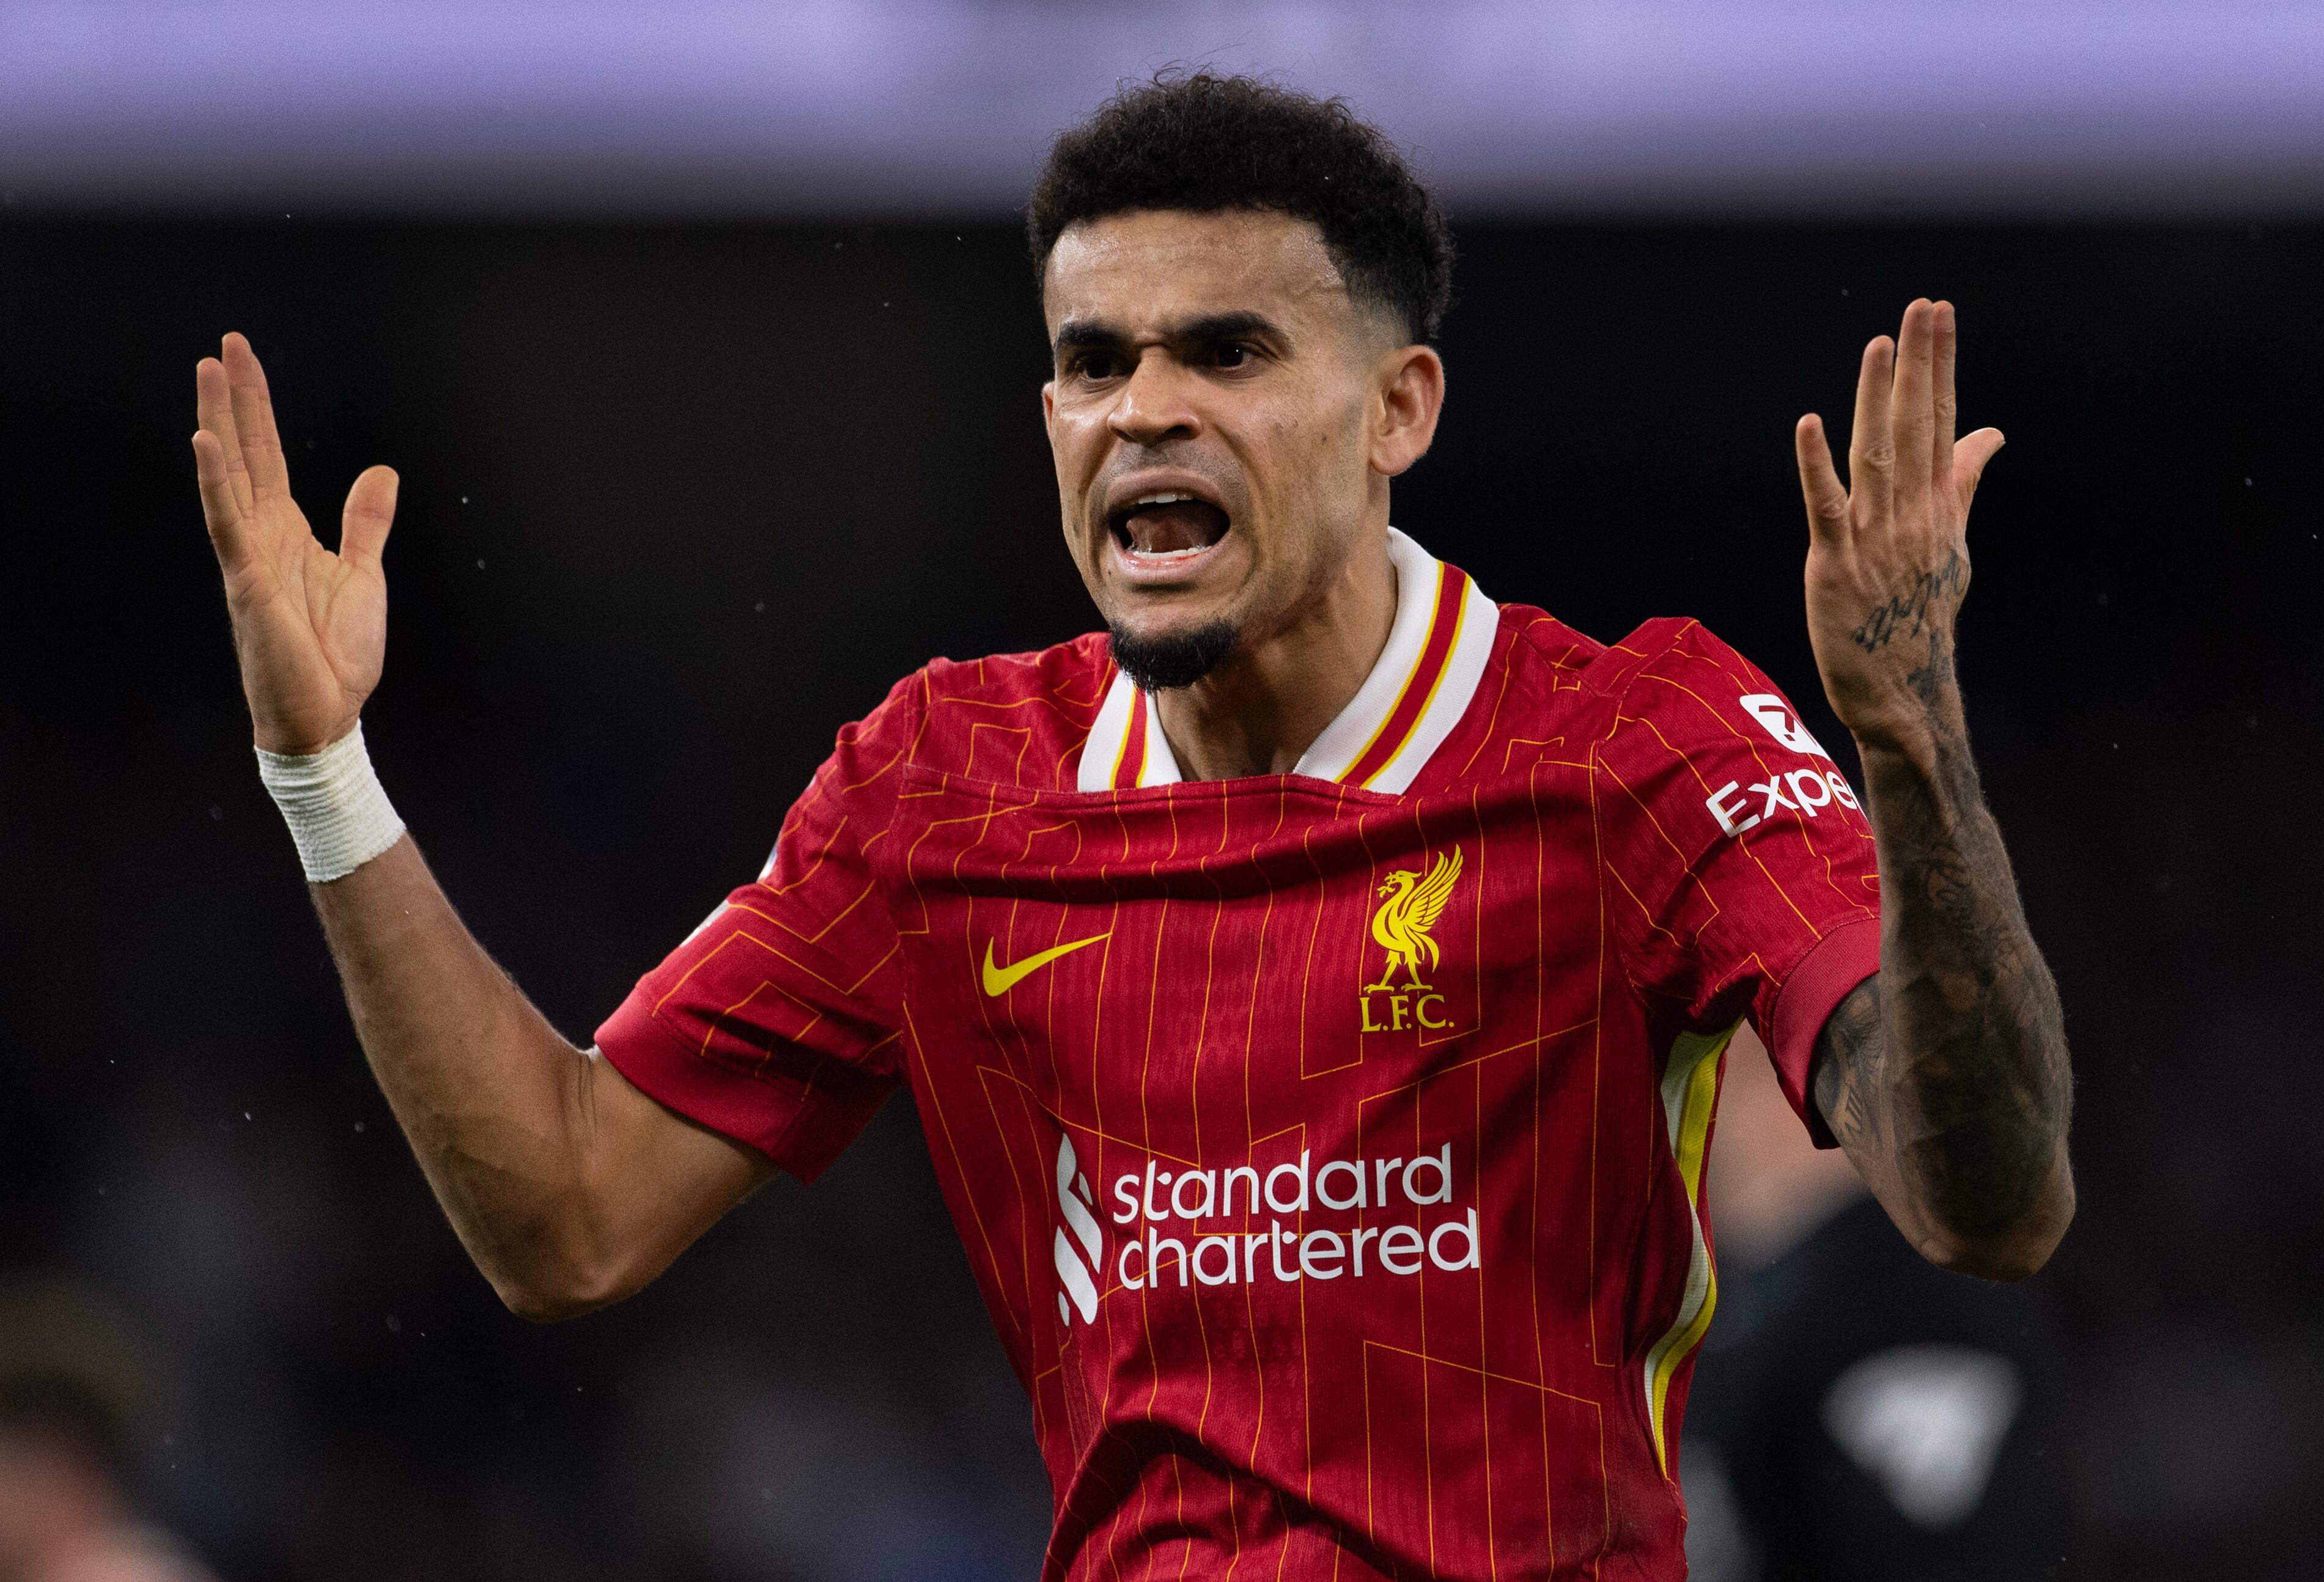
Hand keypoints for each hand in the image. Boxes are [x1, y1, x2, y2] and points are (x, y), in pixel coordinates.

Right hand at [193, 333, 396, 754]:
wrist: (327, 715)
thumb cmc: (335, 655)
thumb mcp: (363, 575)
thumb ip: (366, 524)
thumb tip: (381, 473)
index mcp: (287, 532)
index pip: (266, 456)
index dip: (257, 407)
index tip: (243, 359)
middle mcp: (260, 535)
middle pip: (243, 452)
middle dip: (235, 398)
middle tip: (225, 343)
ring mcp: (249, 557)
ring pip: (228, 476)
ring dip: (217, 423)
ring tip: (207, 373)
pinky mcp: (248, 583)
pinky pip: (226, 524)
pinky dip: (215, 483)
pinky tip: (203, 443)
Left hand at [1794, 299, 2001, 760]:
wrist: (1904, 693)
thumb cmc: (1919, 617)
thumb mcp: (1952, 544)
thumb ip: (1963, 483)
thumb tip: (1989, 432)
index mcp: (1937, 506)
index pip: (1943, 420)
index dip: (1941, 366)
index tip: (1940, 315)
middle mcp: (1912, 515)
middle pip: (1918, 426)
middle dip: (1921, 365)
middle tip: (1923, 307)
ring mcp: (1875, 538)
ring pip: (1877, 454)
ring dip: (1877, 398)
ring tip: (1880, 344)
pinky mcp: (1836, 565)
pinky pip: (1826, 507)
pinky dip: (1815, 466)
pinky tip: (1808, 423)